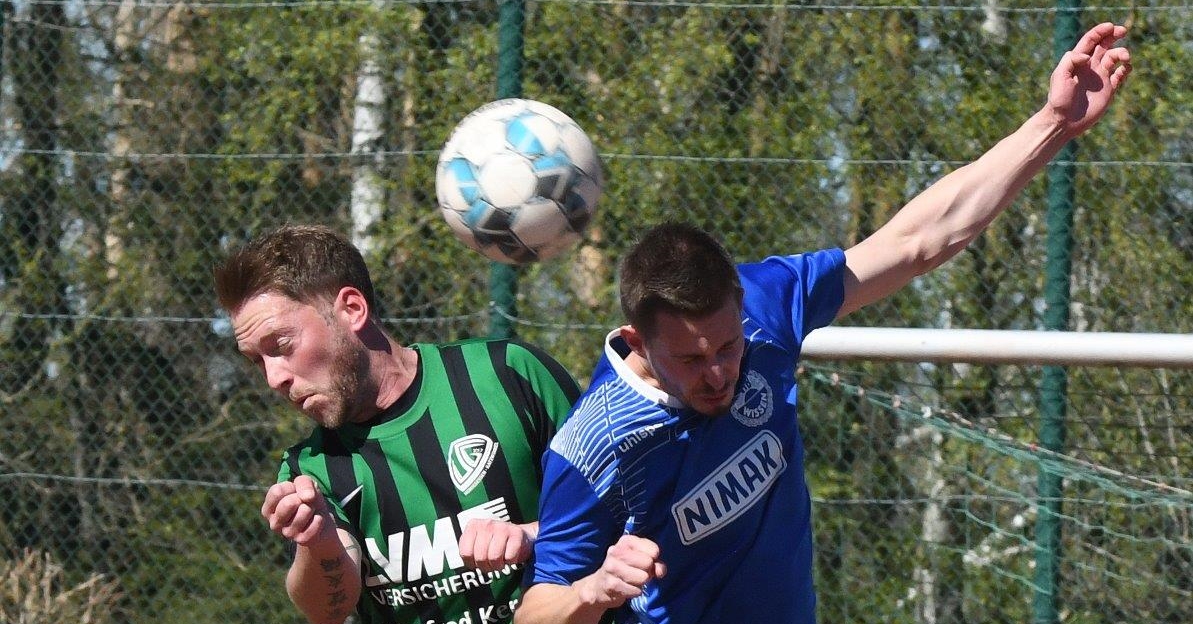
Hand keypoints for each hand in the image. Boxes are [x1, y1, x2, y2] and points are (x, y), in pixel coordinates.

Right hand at [261, 474, 337, 545]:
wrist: (321, 519)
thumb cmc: (307, 498)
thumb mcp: (304, 483)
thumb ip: (303, 483)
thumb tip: (307, 497)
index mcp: (268, 509)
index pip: (276, 492)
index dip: (291, 487)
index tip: (294, 492)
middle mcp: (274, 523)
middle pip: (288, 503)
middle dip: (302, 498)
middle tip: (304, 503)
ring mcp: (287, 533)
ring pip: (304, 510)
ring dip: (312, 507)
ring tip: (310, 512)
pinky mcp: (302, 540)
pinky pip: (316, 521)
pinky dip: (320, 518)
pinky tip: (315, 521)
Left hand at [459, 518, 534, 572]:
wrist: (520, 536)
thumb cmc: (495, 543)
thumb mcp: (478, 544)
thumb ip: (469, 551)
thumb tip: (467, 564)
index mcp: (473, 525)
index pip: (465, 553)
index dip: (471, 563)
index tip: (477, 563)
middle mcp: (487, 524)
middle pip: (480, 557)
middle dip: (486, 567)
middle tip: (490, 565)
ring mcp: (502, 527)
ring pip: (494, 557)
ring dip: (498, 566)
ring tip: (500, 562)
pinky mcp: (516, 533)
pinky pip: (509, 556)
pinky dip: (510, 561)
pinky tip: (509, 556)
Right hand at [574, 535, 666, 608]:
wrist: (600, 585)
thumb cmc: (624, 569)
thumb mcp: (640, 559)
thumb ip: (655, 562)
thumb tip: (660, 571)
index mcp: (626, 541)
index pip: (653, 550)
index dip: (653, 559)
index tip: (645, 562)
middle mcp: (616, 551)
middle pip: (648, 563)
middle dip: (647, 571)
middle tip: (638, 573)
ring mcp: (612, 568)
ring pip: (643, 577)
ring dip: (641, 583)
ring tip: (632, 580)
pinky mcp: (611, 584)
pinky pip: (636, 590)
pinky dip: (635, 592)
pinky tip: (626, 588)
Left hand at [1047, 22, 1131, 137]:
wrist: (1064, 122)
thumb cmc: (1059, 99)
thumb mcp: (1059, 77)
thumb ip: (1070, 61)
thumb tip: (1086, 55)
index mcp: (1077, 62)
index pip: (1090, 41)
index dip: (1100, 31)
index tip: (1111, 26)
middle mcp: (1090, 67)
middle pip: (1104, 45)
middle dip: (1113, 35)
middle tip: (1122, 30)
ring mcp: (1100, 77)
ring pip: (1114, 58)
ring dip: (1122, 53)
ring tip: (1125, 58)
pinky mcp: (1108, 89)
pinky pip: (1121, 74)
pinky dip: (1126, 69)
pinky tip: (1125, 69)